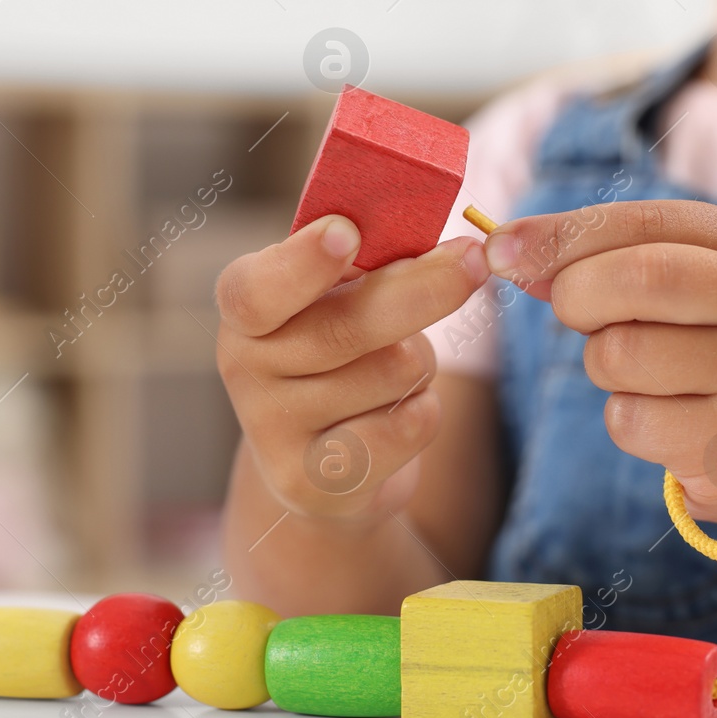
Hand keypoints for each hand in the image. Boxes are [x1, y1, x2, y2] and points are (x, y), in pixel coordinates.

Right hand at [215, 215, 488, 521]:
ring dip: (421, 362)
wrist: (322, 460)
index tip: (348, 233)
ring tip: (396, 371)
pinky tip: (401, 412)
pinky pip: (409, 425)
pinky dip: (424, 409)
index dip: (303, 263)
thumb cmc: (341, 348)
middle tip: (473, 261)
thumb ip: (371, 260)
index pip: (257, 289)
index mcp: (245, 308)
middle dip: (426, 288)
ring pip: (394, 371)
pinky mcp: (313, 483)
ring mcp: (273, 431)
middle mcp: (243, 368)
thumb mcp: (340, 294)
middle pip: (350, 326)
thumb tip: (446, 239)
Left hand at [484, 200, 716, 533]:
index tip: (498, 246)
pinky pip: (632, 422)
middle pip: (639, 278)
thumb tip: (505, 250)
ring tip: (645, 373)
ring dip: (603, 366)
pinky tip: (670, 421)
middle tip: (576, 314)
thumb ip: (603, 257)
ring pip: (622, 355)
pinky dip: (627, 420)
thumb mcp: (685, 284)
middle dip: (577, 293)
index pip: (642, 222)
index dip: (560, 233)